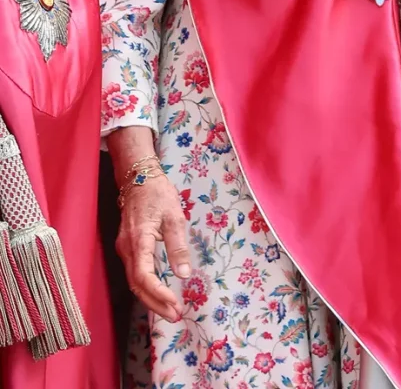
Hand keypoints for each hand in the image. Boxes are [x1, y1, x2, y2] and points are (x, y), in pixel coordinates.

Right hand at [116, 171, 190, 322]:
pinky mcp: (127, 247)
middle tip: (175, 315)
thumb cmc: (158, 194)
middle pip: (137, 285)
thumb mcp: (174, 216)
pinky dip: (146, 288)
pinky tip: (158, 294)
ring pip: (134, 281)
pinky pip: (134, 273)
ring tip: (170, 310)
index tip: (175, 304)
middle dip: (155, 303)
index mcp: (138, 240)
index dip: (158, 294)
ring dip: (151, 298)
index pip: (144, 277)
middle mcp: (127, 248)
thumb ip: (178, 246)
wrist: (138, 177)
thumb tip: (183, 274)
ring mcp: (124, 248)